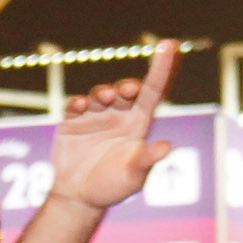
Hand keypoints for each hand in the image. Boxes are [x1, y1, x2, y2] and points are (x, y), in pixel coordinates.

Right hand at [36, 42, 180, 216]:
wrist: (79, 197)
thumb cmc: (113, 187)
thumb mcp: (133, 178)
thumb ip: (146, 161)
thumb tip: (167, 148)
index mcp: (139, 123)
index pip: (153, 90)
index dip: (162, 67)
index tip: (169, 44)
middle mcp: (119, 114)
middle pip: (125, 91)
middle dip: (127, 87)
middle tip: (128, 91)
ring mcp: (95, 116)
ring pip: (100, 94)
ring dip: (103, 93)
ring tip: (105, 99)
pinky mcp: (73, 121)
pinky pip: (75, 105)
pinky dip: (78, 102)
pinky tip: (81, 106)